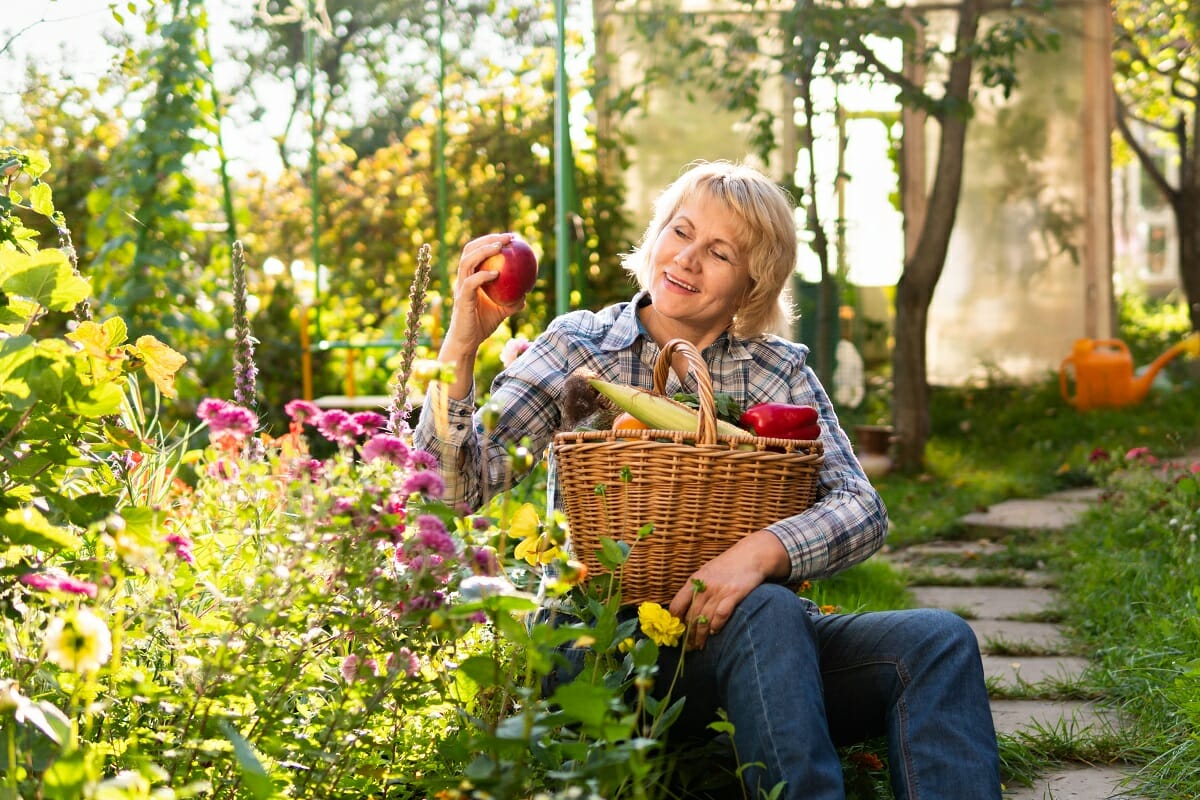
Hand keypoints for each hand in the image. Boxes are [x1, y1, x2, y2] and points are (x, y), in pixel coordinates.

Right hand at [443, 233, 527, 351]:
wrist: (468, 342)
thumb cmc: (482, 325)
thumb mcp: (502, 311)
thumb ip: (513, 301)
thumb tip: (527, 293)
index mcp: (470, 277)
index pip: (477, 251)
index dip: (491, 240)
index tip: (511, 238)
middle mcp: (463, 278)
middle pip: (470, 250)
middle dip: (488, 239)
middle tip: (508, 237)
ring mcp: (460, 287)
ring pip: (467, 261)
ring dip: (483, 251)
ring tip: (500, 247)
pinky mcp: (462, 299)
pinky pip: (471, 282)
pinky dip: (483, 275)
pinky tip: (497, 273)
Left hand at [668, 530, 788, 649]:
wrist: (750, 555)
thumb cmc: (727, 566)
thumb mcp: (706, 572)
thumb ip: (696, 589)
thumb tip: (684, 609)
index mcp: (694, 581)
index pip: (677, 605)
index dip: (675, 621)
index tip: (676, 631)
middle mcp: (704, 587)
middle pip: (691, 616)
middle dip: (688, 635)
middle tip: (688, 646)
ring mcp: (719, 591)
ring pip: (704, 619)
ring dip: (701, 636)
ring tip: (699, 645)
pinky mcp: (734, 595)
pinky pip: (721, 615)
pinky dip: (717, 626)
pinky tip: (715, 632)